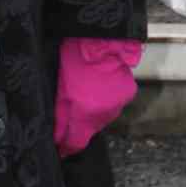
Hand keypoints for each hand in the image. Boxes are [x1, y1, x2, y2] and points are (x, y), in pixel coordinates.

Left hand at [53, 37, 141, 155]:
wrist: (99, 38)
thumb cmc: (74, 59)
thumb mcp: (59, 90)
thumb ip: (59, 119)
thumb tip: (58, 140)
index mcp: (85, 114)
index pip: (76, 143)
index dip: (67, 147)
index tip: (60, 148)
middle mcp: (104, 114)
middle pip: (89, 129)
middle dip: (79, 123)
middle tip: (70, 106)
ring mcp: (117, 104)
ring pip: (102, 117)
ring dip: (93, 111)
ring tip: (85, 91)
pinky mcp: (127, 94)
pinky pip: (113, 104)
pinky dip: (105, 99)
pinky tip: (99, 86)